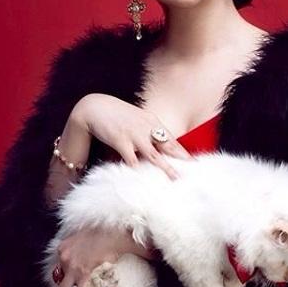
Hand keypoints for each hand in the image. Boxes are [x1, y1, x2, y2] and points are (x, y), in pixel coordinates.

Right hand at [54, 225, 152, 286]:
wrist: (107, 216)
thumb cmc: (123, 234)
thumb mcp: (138, 250)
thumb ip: (150, 260)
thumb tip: (164, 264)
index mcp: (88, 273)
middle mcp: (73, 266)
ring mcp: (66, 255)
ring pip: (58, 277)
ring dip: (63, 283)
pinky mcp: (62, 245)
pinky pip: (58, 262)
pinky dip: (62, 267)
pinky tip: (69, 270)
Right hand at [72, 93, 193, 180]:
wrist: (94, 107)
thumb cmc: (116, 115)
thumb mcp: (136, 120)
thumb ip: (148, 132)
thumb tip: (157, 147)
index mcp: (152, 122)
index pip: (171, 139)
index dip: (182, 152)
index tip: (193, 162)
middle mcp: (146, 127)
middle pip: (168, 146)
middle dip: (181, 159)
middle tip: (192, 170)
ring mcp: (134, 134)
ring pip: (153, 155)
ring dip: (165, 167)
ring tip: (174, 178)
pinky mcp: (121, 141)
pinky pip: (131, 159)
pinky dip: (138, 170)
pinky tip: (143, 179)